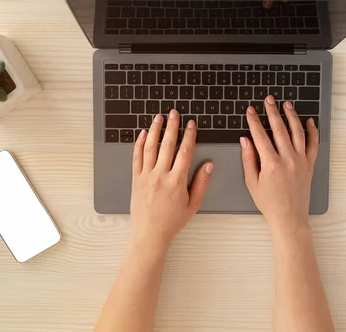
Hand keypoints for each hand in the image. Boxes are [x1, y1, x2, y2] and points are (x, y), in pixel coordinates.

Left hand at [130, 110, 213, 250]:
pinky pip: (137, 157)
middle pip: (167, 145)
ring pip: (151, 148)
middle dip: (172, 126)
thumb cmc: (172, 221)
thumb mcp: (193, 204)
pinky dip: (140, 144)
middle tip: (174, 113)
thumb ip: (201, 183)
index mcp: (177, 181)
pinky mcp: (136, 179)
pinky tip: (144, 134)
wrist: (150, 233)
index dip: (189, 135)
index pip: (185, 152)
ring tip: (159, 117)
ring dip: (155, 130)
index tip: (191, 124)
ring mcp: (146, 176)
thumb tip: (208, 165)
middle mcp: (161, 176)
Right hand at [240, 96, 318, 233]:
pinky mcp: (310, 165)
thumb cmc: (268, 203)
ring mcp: (301, 161)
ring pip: (298, 132)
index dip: (254, 121)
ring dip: (291, 116)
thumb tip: (245, 140)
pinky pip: (313, 144)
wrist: (289, 217)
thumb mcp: (252, 182)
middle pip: (279, 129)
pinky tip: (309, 121)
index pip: (260, 136)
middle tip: (268, 100)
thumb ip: (248, 159)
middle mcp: (288, 160)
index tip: (250, 110)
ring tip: (286, 104)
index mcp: (271, 164)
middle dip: (272, 112)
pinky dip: (312, 131)